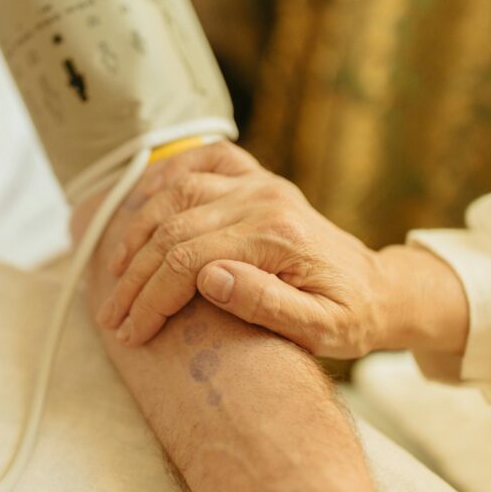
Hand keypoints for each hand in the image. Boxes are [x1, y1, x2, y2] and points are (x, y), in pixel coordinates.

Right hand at [96, 142, 468, 357]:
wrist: (379, 287)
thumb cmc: (349, 317)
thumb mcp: (321, 330)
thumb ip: (267, 305)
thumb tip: (208, 278)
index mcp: (277, 236)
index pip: (189, 261)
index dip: (151, 298)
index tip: (130, 331)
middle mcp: (263, 198)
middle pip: (173, 229)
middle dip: (134, 276)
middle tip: (111, 316)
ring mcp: (259, 183)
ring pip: (177, 192)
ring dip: (138, 231)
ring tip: (115, 272)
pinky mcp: (257, 178)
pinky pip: (203, 160)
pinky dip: (166, 176)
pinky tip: (142, 203)